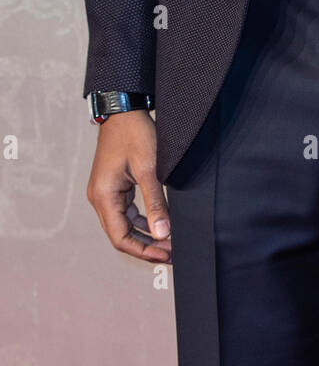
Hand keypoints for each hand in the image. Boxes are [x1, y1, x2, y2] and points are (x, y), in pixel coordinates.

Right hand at [86, 110, 171, 263]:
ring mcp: (105, 192)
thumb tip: (163, 233)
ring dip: (145, 235)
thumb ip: (155, 202)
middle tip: (172, 253)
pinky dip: (141, 221)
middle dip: (146, 246)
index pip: (120, 238)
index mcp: (104, 196)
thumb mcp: (149, 169)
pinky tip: (160, 225)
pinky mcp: (113, 187)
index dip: (143, 251)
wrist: (124, 110)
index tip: (166, 256)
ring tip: (169, 243)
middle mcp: (100, 198)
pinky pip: (126, 212)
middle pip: (121, 235)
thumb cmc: (134, 134)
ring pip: (124, 225)